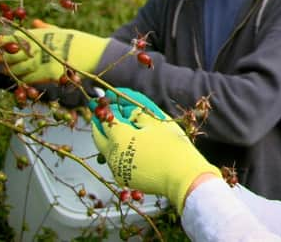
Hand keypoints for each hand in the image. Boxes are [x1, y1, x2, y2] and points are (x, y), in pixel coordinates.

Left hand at [0, 27, 108, 82]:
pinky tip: (20, 78)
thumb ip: (46, 29)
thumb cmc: (81, 42)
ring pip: (19, 68)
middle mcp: (42, 48)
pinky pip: (31, 79)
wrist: (96, 55)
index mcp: (43, 36)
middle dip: (4, 57)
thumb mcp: (64, 32)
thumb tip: (33, 21)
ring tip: (5, 69)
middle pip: (14, 54)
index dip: (5, 41)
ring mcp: (45, 62)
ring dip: (11, 69)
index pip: (17, 38)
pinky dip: (24, 79)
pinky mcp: (48, 74)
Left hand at [90, 88, 221, 212]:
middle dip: (99, 124)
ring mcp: (117, 169)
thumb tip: (124, 107)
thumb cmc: (171, 145)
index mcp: (119, 137)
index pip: (104, 119)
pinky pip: (116, 162)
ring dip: (109, 138)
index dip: (104, 108)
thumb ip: (136, 112)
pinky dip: (118, 152)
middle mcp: (112, 154)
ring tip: (119, 128)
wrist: (182, 175)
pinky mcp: (125, 179)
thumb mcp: (155, 122)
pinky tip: (131, 146)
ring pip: (106, 150)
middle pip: (99, 137)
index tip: (102, 100)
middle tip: (102, 114)